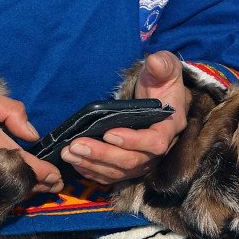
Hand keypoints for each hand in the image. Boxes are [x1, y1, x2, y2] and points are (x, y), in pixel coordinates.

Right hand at [0, 83, 62, 193]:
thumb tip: (31, 134)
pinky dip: (3, 189)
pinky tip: (16, 187)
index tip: (56, 177)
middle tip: (54, 186)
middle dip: (35, 184)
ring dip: (21, 189)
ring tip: (40, 188)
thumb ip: (11, 111)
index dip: (40, 171)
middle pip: (11, 178)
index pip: (18, 158)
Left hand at [61, 51, 188, 187]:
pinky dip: (92, 171)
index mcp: (169, 127)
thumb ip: (163, 65)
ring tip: (69, 153)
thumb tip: (155, 62)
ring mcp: (143, 161)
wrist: (160, 98)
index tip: (108, 133)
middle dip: (102, 154)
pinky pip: (111, 176)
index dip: (132, 141)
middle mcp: (157, 150)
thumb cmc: (161, 82)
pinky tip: (75, 162)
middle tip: (76, 145)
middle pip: (131, 161)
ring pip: (118, 172)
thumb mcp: (165, 69)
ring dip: (92, 164)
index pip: (154, 142)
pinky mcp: (129, 166)